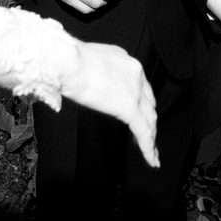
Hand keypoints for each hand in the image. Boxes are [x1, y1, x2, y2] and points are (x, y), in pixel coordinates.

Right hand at [62, 42, 158, 167]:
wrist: (69, 62)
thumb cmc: (69, 60)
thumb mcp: (89, 62)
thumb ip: (96, 75)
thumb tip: (88, 84)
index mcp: (126, 62)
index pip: (139, 86)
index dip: (141, 102)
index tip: (139, 113)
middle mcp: (136, 74)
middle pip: (148, 103)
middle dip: (148, 119)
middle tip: (148, 135)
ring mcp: (134, 91)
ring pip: (149, 119)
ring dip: (150, 136)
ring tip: (151, 152)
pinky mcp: (129, 108)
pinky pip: (143, 132)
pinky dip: (148, 148)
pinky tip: (151, 159)